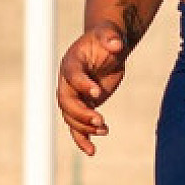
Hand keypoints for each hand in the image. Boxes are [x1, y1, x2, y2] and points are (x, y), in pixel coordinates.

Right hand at [56, 21, 126, 155]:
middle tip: (101, 120)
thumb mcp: (110, 34)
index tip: (97, 94)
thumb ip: (111, 37)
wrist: (107, 47)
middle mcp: (68, 81)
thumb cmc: (107, 38)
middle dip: (82, 113)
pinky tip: (92, 151)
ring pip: (71, 117)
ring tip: (104, 129)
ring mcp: (74, 95)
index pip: (72, 76)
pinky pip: (77, 126)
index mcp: (71, 62)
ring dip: (85, 127)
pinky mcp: (83, 105)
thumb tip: (117, 44)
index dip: (83, 85)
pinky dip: (82, 139)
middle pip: (67, 102)